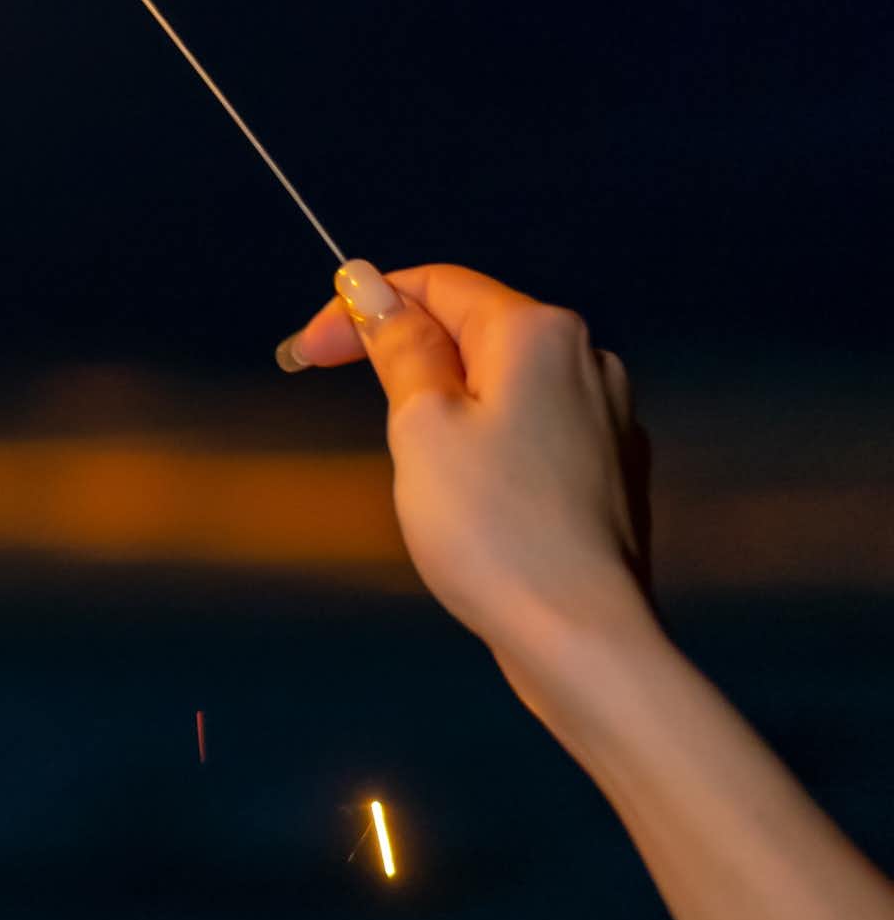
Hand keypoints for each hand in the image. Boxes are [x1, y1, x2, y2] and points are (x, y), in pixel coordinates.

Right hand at [281, 261, 655, 703]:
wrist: (584, 640)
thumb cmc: (491, 526)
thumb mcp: (421, 424)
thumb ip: (398, 344)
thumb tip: (365, 279)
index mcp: (538, 332)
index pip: (434, 285)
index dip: (360, 308)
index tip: (307, 354)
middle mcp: (586, 359)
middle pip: (471, 329)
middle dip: (404, 356)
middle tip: (352, 404)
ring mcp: (609, 418)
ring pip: (500, 383)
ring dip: (444, 402)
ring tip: (415, 465)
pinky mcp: (613, 473)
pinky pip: (532, 428)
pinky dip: (487, 441)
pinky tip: (472, 496)